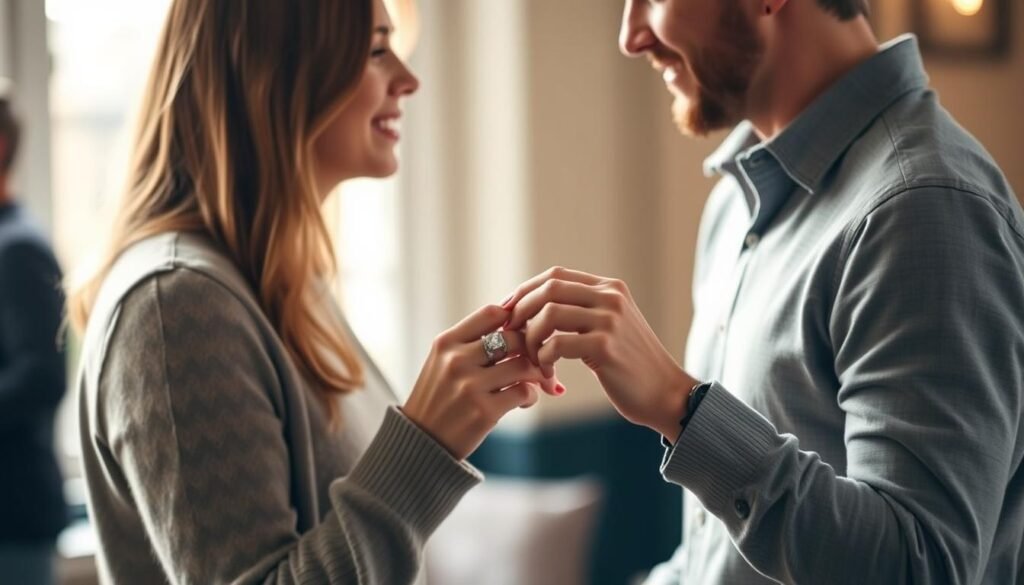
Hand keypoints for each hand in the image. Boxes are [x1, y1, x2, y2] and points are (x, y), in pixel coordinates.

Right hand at [402, 304, 560, 459]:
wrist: (421, 443)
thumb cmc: (438, 398)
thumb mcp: (442, 362)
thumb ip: (471, 343)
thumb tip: (518, 324)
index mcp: (446, 343)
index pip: (493, 313)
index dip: (516, 319)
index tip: (524, 333)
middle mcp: (456, 360)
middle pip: (514, 338)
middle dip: (533, 349)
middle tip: (540, 360)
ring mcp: (470, 386)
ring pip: (523, 366)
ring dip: (537, 374)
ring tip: (535, 382)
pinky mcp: (484, 412)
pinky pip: (524, 393)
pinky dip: (531, 396)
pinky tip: (523, 401)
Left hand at [503, 267, 697, 441]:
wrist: (665, 394)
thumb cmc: (630, 366)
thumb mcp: (609, 326)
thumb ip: (582, 310)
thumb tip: (534, 304)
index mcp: (609, 288)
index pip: (555, 275)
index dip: (525, 292)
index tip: (508, 313)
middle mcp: (610, 297)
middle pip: (548, 289)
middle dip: (521, 312)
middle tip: (511, 337)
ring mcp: (609, 320)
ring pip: (548, 314)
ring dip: (532, 339)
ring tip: (535, 360)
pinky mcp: (606, 346)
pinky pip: (557, 344)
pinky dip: (544, 359)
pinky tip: (549, 374)